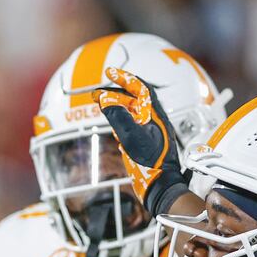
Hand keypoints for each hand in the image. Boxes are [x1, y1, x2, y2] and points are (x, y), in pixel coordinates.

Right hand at [94, 66, 186, 215]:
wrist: (161, 183)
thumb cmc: (152, 161)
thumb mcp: (132, 136)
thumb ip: (118, 117)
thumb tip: (105, 100)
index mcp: (154, 113)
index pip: (139, 88)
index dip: (124, 78)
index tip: (108, 73)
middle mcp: (152, 119)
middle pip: (133, 99)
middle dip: (114, 94)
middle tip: (95, 94)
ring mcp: (149, 131)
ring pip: (130, 113)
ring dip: (115, 108)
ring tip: (100, 106)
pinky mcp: (144, 143)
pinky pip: (131, 127)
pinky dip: (120, 123)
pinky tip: (113, 129)